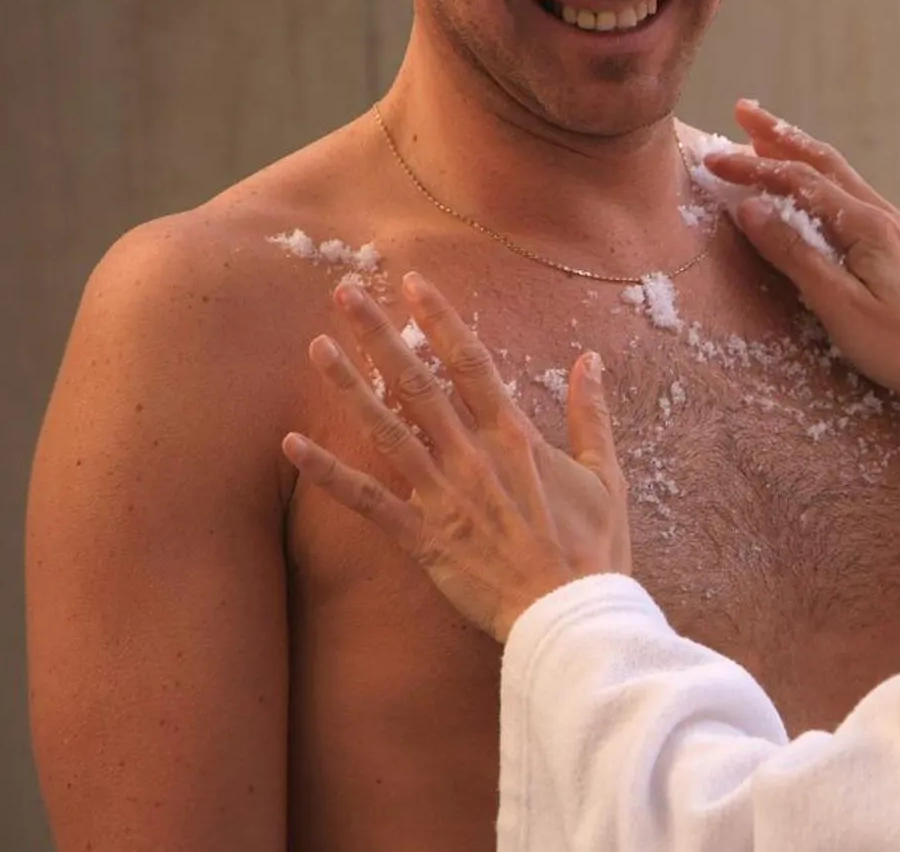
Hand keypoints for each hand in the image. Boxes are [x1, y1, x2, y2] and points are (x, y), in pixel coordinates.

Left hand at [281, 272, 630, 642]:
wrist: (570, 617)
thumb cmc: (594, 550)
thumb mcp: (607, 475)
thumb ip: (592, 414)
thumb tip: (591, 360)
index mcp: (516, 436)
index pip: (470, 361)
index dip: (438, 319)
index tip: (411, 282)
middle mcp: (473, 456)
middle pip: (417, 382)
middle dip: (379, 334)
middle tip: (345, 292)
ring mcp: (444, 496)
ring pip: (386, 430)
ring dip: (348, 387)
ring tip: (316, 346)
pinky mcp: (423, 539)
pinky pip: (367, 501)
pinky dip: (329, 474)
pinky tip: (291, 445)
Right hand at [704, 101, 899, 461]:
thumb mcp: (839, 305)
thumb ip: (794, 253)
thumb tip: (750, 207)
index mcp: (866, 224)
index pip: (798, 180)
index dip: (753, 166)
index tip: (712, 158)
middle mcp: (881, 216)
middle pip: (822, 161)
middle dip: (779, 135)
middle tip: (742, 110)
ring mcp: (893, 230)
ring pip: (838, 177)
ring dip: (799, 153)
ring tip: (768, 139)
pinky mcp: (898, 248)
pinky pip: (849, 198)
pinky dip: (819, 182)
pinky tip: (812, 192)